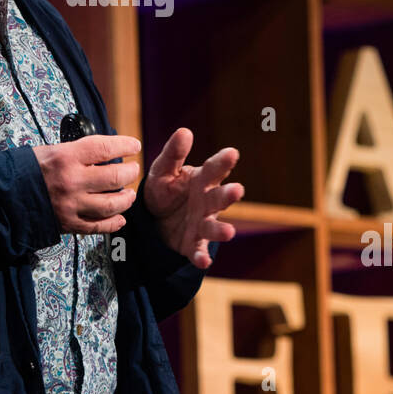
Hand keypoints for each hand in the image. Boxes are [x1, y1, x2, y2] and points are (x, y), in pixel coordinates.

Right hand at [33, 134, 140, 234]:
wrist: (5, 195)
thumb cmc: (30, 169)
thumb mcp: (53, 150)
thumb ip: (80, 152)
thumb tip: (108, 152)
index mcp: (66, 157)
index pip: (105, 148)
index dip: (125, 145)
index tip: (134, 146)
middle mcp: (72, 181)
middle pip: (115, 177)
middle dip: (130, 172)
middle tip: (133, 170)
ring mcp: (71, 204)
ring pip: (112, 204)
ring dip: (126, 199)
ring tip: (128, 194)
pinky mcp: (69, 223)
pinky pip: (99, 226)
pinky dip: (114, 222)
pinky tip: (120, 217)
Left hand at [143, 127, 243, 268]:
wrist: (155, 218)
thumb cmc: (165, 188)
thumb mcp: (163, 169)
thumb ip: (173, 153)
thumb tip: (185, 131)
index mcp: (202, 180)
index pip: (214, 169)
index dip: (223, 162)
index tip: (232, 153)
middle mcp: (207, 201)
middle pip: (220, 197)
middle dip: (229, 195)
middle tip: (238, 190)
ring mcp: (202, 223)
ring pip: (214, 226)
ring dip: (222, 229)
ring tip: (229, 232)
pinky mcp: (194, 243)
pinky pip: (198, 250)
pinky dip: (201, 256)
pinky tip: (203, 262)